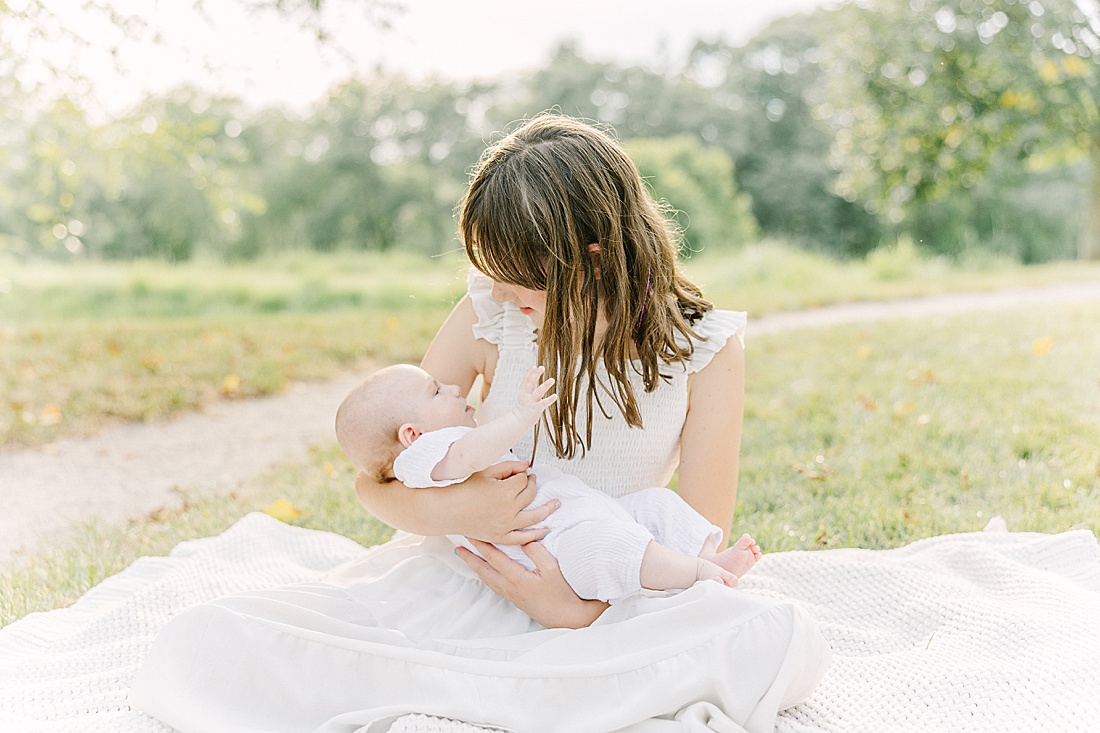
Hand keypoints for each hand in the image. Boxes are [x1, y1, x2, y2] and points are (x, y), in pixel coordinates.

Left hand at [456, 539, 608, 628]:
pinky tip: (486, 573)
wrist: (567, 618)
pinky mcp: (516, 599)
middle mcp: (509, 587)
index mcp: (516, 578)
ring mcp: (511, 594)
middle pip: (484, 569)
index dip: (481, 545)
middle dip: (470, 557)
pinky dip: (486, 575)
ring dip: (476, 567)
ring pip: (487, 578)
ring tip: (467, 558)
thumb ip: (537, 551)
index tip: (471, 534)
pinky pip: (494, 584)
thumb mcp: (552, 569)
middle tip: (458, 547)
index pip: (493, 557)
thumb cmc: (561, 593)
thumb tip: (525, 539)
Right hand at [459, 461, 558, 544]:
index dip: (522, 474)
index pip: (523, 479)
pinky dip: (535, 535)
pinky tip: (544, 530)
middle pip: (529, 495)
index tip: (519, 472)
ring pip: (533, 517)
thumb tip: (527, 465)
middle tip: (530, 480)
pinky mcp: (499, 537)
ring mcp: (505, 525)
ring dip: (547, 509)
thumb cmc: (461, 489)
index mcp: (505, 491)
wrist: (445, 510)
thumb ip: (509, 467)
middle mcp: (508, 510)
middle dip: (531, 485)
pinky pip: (522, 538)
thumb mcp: (485, 472)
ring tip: (555, 503)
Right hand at [511, 365, 556, 426]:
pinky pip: (543, 403)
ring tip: (552, 379)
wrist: (517, 422)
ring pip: (538, 392)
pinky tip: (555, 396)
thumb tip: (534, 378)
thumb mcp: (524, 396)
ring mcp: (531, 402)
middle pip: (530, 383)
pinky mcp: (536, 409)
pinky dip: (549, 399)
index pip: (526, 380)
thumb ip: (530, 388)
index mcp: (524, 392)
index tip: (534, 366)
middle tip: (542, 367)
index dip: (529, 373)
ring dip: (545, 385)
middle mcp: (527, 396)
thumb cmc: (522, 408)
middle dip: (535, 375)